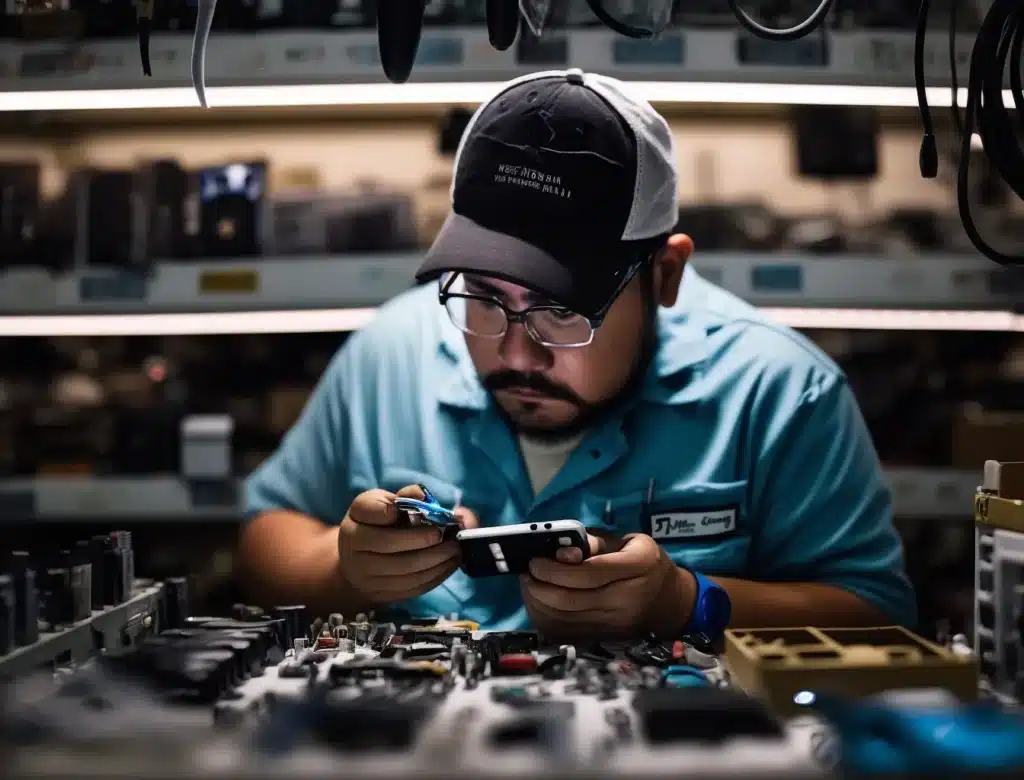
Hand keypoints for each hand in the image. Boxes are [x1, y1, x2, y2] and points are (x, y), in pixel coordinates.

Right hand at [338, 485, 477, 606]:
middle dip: (426, 538)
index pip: (374, 513)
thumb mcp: (381, 505)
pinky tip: (450, 563)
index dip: (393, 509)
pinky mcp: (384, 596)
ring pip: (408, 570)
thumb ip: (403, 497)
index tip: (416, 507)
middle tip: (449, 533)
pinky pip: (415, 587)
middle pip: (393, 545)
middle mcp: (355, 554)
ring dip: (438, 559)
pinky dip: (438, 574)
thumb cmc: (374, 527)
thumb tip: (422, 494)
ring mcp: (368, 579)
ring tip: (455, 548)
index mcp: (354, 526)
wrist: (358, 565)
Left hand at [520, 532, 693, 640]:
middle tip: (528, 572)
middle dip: (540, 585)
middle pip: (571, 599)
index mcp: (639, 566)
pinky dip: (544, 618)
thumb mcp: (626, 541)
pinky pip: (564, 633)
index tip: (536, 560)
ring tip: (530, 584)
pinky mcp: (603, 639)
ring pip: (563, 619)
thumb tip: (561, 552)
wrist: (668, 603)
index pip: (590, 573)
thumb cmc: (643, 564)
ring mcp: (615, 624)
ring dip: (537, 601)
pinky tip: (538, 602)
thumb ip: (593, 542)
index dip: (557, 568)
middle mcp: (627, 600)